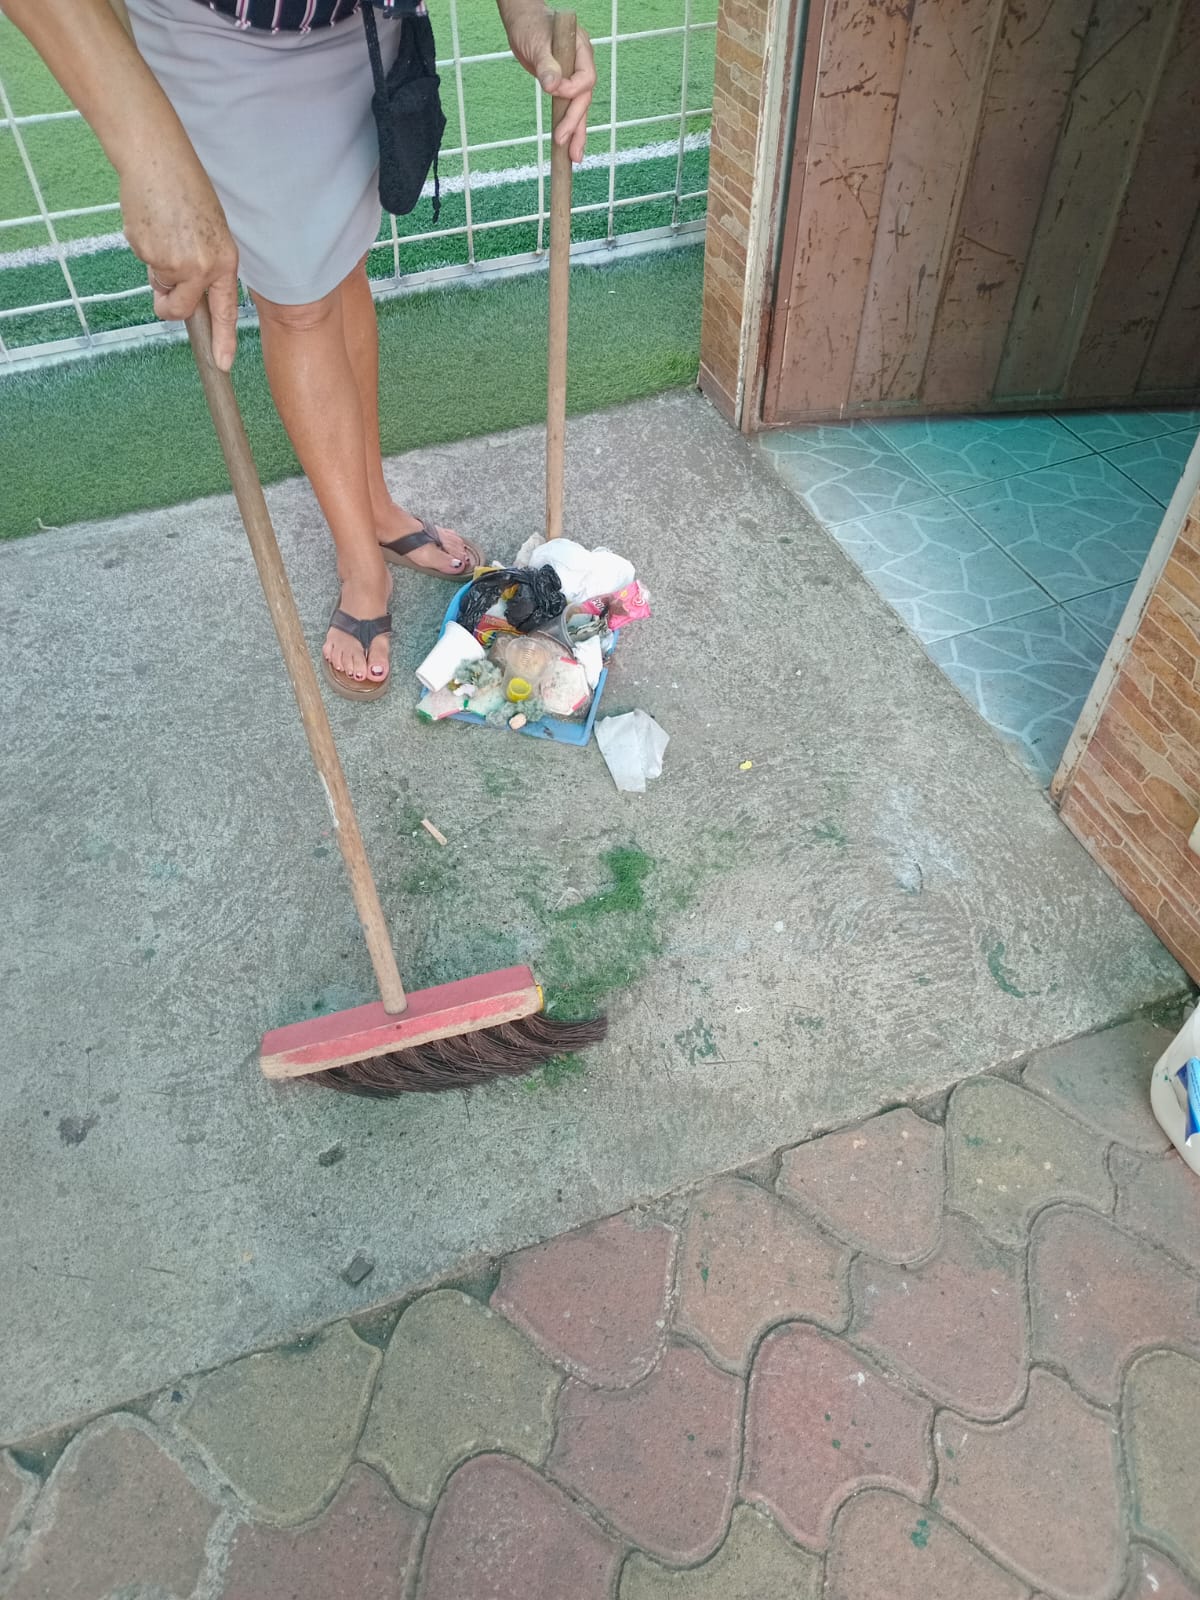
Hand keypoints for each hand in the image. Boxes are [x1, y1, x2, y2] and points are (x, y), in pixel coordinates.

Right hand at [120, 147, 239, 368]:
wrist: (157, 160)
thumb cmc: (185, 190)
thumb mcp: (208, 232)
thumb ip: (202, 266)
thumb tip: (181, 293)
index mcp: (224, 262)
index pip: (225, 310)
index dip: (224, 339)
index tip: (223, 364)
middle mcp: (202, 268)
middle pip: (178, 310)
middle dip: (166, 305)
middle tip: (161, 290)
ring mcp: (173, 263)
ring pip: (158, 283)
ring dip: (155, 266)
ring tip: (162, 231)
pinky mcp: (148, 253)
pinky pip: (142, 262)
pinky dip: (143, 247)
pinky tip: (150, 222)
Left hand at [503, 5, 595, 162]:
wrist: (524, 23)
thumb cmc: (531, 26)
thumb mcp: (537, 43)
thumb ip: (546, 64)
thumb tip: (552, 86)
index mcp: (582, 51)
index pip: (585, 78)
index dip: (571, 90)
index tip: (552, 91)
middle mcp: (582, 66)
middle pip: (583, 99)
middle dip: (574, 122)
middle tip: (563, 142)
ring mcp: (575, 78)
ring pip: (579, 109)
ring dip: (576, 133)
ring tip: (573, 157)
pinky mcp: (565, 88)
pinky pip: (570, 109)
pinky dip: (570, 127)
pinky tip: (570, 147)